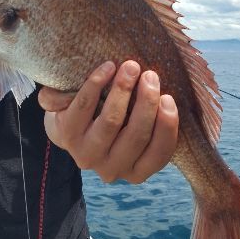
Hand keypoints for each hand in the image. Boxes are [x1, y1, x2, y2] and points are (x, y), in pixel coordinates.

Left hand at [38, 61, 178, 182]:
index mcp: (137, 171)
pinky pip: (84, 107)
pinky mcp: (66, 136)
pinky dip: (97, 84)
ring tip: (131, 67)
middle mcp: (112, 170)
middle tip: (151, 75)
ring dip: (123, 90)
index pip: (159, 154)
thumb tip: (172, 93)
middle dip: (146, 102)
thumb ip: (155, 119)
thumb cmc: (116, 120)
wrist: (71, 122)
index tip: (168, 98)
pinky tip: (108, 67)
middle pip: (136, 136)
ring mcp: (87, 155)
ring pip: (111, 121)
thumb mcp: (137, 127)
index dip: (167, 126)